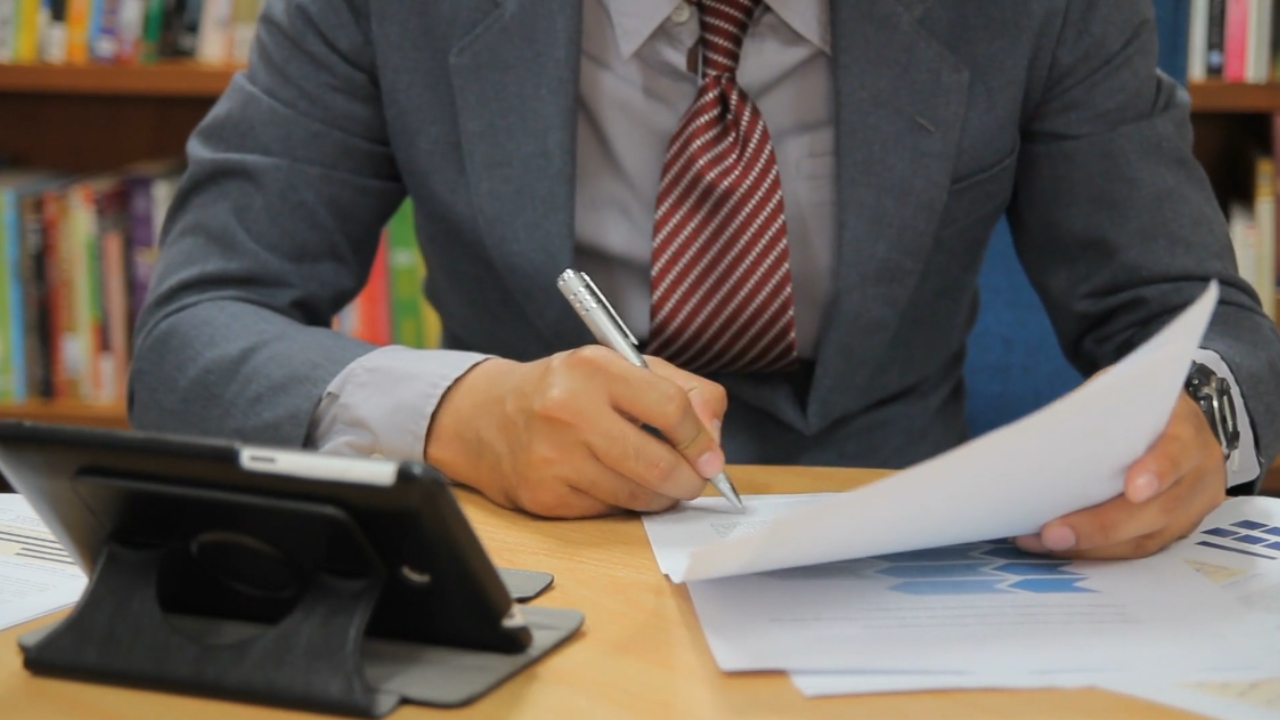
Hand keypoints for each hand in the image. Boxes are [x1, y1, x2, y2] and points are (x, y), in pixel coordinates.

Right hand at [423, 347, 727, 517]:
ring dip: (661, 497)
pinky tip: (615, 485)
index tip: (710, 455)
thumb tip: (713, 438)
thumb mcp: (621, 368)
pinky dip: (624, 504)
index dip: (701, 439)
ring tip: (660, 484)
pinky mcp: (545, 495)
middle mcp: (570, 410)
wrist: (487, 418)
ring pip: (637, 495)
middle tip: (694, 481)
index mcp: (594, 368)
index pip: (671, 408)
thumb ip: (682, 389)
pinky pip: (608, 510)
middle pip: (658, 464)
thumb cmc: (566, 390)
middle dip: (689, 481)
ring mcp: (554, 457)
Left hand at [1015, 390, 1226, 558]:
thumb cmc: (1138, 408)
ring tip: (1045, 542)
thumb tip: (1048, 442)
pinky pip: (1139, 547)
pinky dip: (1098, 551)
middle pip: (1159, 509)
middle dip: (1103, 526)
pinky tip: (1061, 547)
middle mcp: (1199, 473)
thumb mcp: (1124, 395)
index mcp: (1188, 432)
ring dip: (1093, 546)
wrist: (1174, 425)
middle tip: (1054, 533)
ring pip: (1147, 537)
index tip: (1133, 489)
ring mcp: (1192, 507)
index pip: (1178, 452)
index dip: (1159, 471)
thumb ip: (1100, 414)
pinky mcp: (1176, 530)